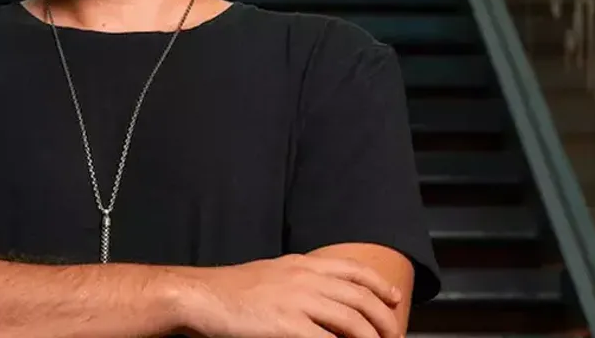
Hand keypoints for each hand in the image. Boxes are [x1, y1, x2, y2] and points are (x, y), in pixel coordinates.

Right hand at [178, 254, 401, 337]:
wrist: (201, 296)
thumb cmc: (229, 290)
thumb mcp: (270, 275)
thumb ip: (299, 282)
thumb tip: (321, 300)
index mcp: (302, 264)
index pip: (353, 270)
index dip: (379, 286)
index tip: (394, 300)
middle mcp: (305, 278)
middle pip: (361, 298)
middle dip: (384, 320)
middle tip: (393, 337)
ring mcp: (298, 301)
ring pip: (353, 321)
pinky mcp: (287, 325)